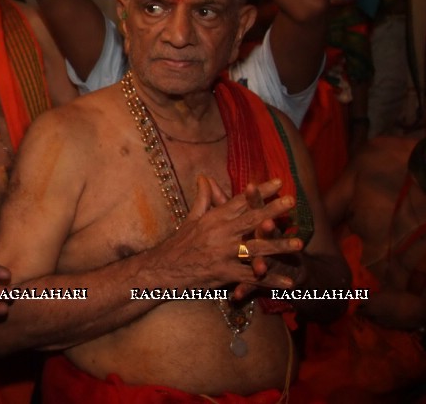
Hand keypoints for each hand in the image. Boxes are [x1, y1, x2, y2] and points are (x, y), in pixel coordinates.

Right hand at [154, 176, 302, 289]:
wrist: (162, 269)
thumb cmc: (178, 244)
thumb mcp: (191, 219)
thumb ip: (203, 198)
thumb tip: (204, 177)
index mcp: (213, 218)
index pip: (240, 201)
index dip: (260, 191)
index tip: (278, 182)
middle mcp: (219, 233)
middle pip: (250, 219)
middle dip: (272, 210)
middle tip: (292, 201)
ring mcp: (222, 254)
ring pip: (255, 249)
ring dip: (278, 246)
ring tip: (299, 244)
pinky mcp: (223, 273)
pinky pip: (250, 277)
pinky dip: (270, 280)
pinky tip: (289, 283)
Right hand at [357, 289, 425, 329]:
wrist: (417, 308)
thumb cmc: (401, 319)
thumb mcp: (387, 324)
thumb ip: (376, 321)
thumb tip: (368, 318)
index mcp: (371, 308)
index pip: (359, 310)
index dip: (356, 313)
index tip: (354, 316)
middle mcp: (373, 298)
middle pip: (362, 300)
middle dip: (360, 305)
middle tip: (360, 310)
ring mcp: (381, 293)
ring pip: (370, 296)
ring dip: (368, 301)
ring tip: (369, 306)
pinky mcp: (388, 290)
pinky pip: (377, 294)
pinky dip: (376, 298)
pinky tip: (379, 303)